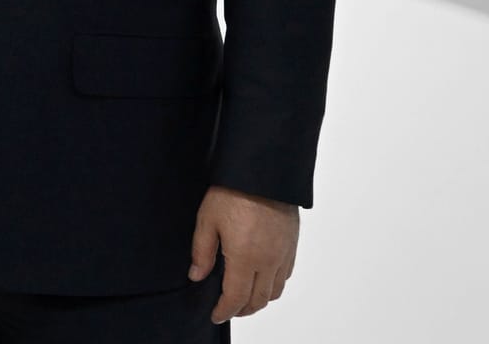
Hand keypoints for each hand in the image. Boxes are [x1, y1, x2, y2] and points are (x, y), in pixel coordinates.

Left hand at [189, 185, 299, 322]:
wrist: (264, 172)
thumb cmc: (233, 192)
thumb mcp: (207, 220)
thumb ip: (202, 252)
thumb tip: (197, 276)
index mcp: (245, 258)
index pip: (236, 298)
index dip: (225, 311)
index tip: (215, 315)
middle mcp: (268, 261)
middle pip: (258, 300)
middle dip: (242, 309)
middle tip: (228, 309)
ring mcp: (283, 254)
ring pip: (275, 291)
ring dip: (260, 300)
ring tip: (244, 298)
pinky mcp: (292, 245)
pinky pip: (285, 276)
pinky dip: (274, 286)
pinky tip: (262, 280)